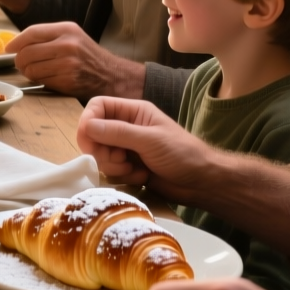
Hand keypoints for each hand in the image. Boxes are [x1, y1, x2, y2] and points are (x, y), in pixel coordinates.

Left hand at [8, 22, 144, 99]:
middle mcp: (67, 45)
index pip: (32, 32)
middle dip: (19, 60)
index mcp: (67, 29)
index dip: (16, 42)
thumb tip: (16, 44)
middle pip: (27, 53)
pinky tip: (47, 78)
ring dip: (28, 72)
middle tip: (22, 64)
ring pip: (31, 69)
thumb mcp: (72, 36)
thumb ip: (47, 36)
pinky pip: (41, 81)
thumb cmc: (87, 55)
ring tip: (35, 71)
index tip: (9, 49)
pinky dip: (39, 81)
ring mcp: (68, 64)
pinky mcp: (67, 81)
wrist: (111, 75)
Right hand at [75, 94, 213, 196]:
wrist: (202, 182)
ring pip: (101, 155)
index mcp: (133, 112)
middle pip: (94, 133)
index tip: (88, 139)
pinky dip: (123, 176)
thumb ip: (117, 132)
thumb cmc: (181, 154)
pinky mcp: (129, 168)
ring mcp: (127, 148)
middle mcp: (126, 127)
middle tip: (119, 159)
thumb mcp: (149, 140)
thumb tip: (86, 126)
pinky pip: (111, 171)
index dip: (88, 120)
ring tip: (135, 170)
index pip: (98, 107)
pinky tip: (141, 177)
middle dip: (102, 150)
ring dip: (114, 166)